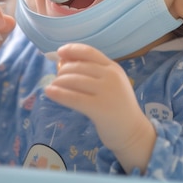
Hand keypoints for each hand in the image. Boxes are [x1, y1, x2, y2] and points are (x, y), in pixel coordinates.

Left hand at [45, 43, 155, 171]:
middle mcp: (111, 77)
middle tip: (57, 78)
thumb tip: (65, 61)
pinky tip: (49, 92)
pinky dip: (58, 94)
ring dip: (59, 82)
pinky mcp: (99, 108)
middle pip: (79, 67)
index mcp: (113, 68)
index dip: (72, 50)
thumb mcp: (112, 84)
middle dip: (63, 71)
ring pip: (74, 81)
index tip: (60, 52)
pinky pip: (73, 98)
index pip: (90, 52)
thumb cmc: (118, 107)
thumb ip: (94, 72)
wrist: (133, 132)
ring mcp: (106, 92)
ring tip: (53, 86)